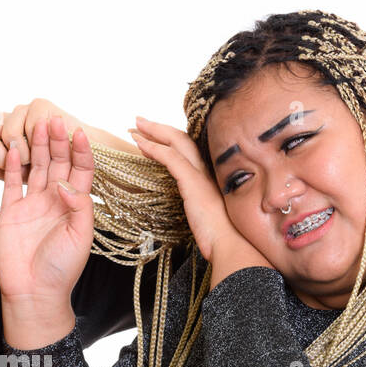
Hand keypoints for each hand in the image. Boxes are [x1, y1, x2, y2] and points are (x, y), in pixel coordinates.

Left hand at [0, 99, 87, 184]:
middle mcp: (1, 119)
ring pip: (3, 136)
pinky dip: (35, 149)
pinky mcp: (38, 106)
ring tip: (37, 160)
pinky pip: (24, 132)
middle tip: (17, 168)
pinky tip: (48, 149)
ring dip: (21, 158)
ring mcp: (19, 110)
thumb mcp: (8, 174)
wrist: (80, 166)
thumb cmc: (45, 172)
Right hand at [0, 116, 94, 347]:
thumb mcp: (80, 237)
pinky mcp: (10, 210)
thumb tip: (66, 181)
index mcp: (75, 205)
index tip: (79, 133)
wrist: (33, 292)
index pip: (81, 170)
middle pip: (57, 162)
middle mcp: (54, 200)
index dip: (81, 151)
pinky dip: (11, 164)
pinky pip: (10, 182)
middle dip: (58, 140)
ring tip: (37, 124)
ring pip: (35, 167)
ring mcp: (31, 203)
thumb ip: (79, 206)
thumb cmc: (61, 268)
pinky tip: (13, 146)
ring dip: (37, 146)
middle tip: (55, 119)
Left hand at [128, 116, 239, 264]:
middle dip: (158, 128)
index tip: (150, 134)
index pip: (188, 147)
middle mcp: (208, 168)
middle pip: (181, 138)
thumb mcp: (208, 214)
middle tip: (138, 122)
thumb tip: (192, 207)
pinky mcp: (193, 182)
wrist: (231, 244)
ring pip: (175, 142)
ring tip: (134, 127)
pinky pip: (170, 158)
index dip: (169, 137)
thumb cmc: (221, 235)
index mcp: (211, 173)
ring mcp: (201, 173)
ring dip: (152, 132)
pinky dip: (153, 148)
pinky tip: (140, 144)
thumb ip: (199, 203)